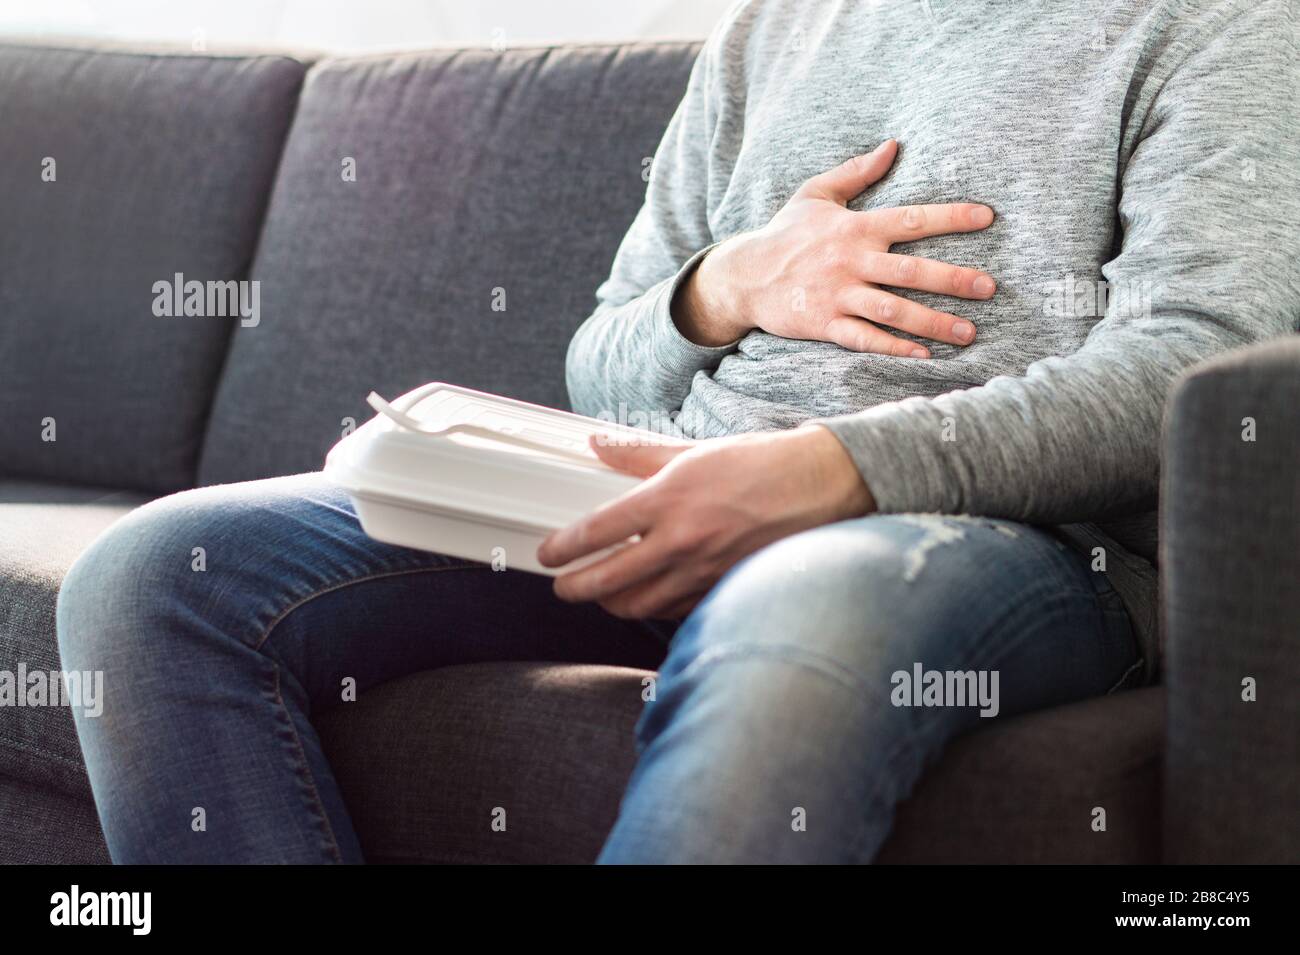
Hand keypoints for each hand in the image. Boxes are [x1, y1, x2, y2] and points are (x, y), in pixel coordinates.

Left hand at [537, 426, 873, 619]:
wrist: (821, 486)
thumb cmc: (759, 464)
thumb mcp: (692, 450)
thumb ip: (638, 453)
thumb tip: (596, 445)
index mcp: (669, 499)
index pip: (598, 531)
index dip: (563, 547)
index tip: (548, 553)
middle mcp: (682, 540)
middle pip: (607, 581)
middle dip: (575, 587)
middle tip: (562, 585)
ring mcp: (704, 571)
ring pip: (638, 604)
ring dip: (611, 603)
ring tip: (601, 592)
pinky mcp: (723, 589)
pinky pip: (674, 610)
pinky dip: (653, 606)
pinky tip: (648, 595)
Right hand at [673, 139, 996, 356]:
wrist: (743, 276)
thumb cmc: (784, 234)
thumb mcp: (815, 194)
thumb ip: (856, 172)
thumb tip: (893, 145)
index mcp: (854, 227)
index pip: (910, 219)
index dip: (950, 217)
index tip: (988, 217)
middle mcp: (850, 261)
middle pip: (909, 271)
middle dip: (952, 279)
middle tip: (990, 288)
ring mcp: (837, 295)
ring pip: (892, 310)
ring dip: (932, 321)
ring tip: (969, 332)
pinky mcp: (823, 324)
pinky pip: (863, 339)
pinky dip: (893, 347)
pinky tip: (923, 354)